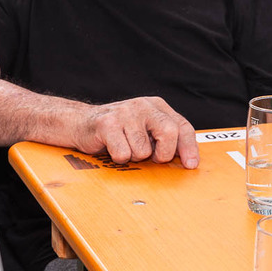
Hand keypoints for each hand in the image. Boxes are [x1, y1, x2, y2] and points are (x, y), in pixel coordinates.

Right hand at [75, 97, 198, 168]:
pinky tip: (112, 147)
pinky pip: (123, 154)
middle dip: (163, 154)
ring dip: (134, 157)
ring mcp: (125, 113)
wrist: (80, 123)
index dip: (189, 148)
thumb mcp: (145, 129)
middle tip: (152, 158)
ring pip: (143, 151)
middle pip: (168, 133)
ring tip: (124, 146)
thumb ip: (164, 138)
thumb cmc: (117, 131)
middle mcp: (142, 105)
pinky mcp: (107, 124)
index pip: (182, 126)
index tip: (190, 165)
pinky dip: (118, 158)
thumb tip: (187, 160)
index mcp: (156, 105)